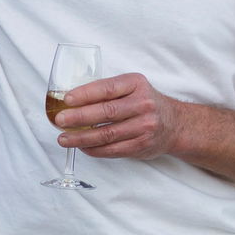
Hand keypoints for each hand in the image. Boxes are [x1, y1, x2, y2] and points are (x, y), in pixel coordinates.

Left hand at [55, 72, 184, 159]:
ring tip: (64, 138)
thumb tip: (71, 99)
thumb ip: (108, 90)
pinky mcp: (141, 145)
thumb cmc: (145, 102)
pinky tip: (81, 147)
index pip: (107, 88)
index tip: (67, 99)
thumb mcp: (132, 87)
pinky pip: (113, 149)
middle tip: (60, 120)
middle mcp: (143, 104)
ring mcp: (144, 126)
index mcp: (136, 84)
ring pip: (107, 134)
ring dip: (82, 138)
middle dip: (79, 117)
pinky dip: (94, 149)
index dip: (85, 94)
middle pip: (106, 112)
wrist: (175, 124)